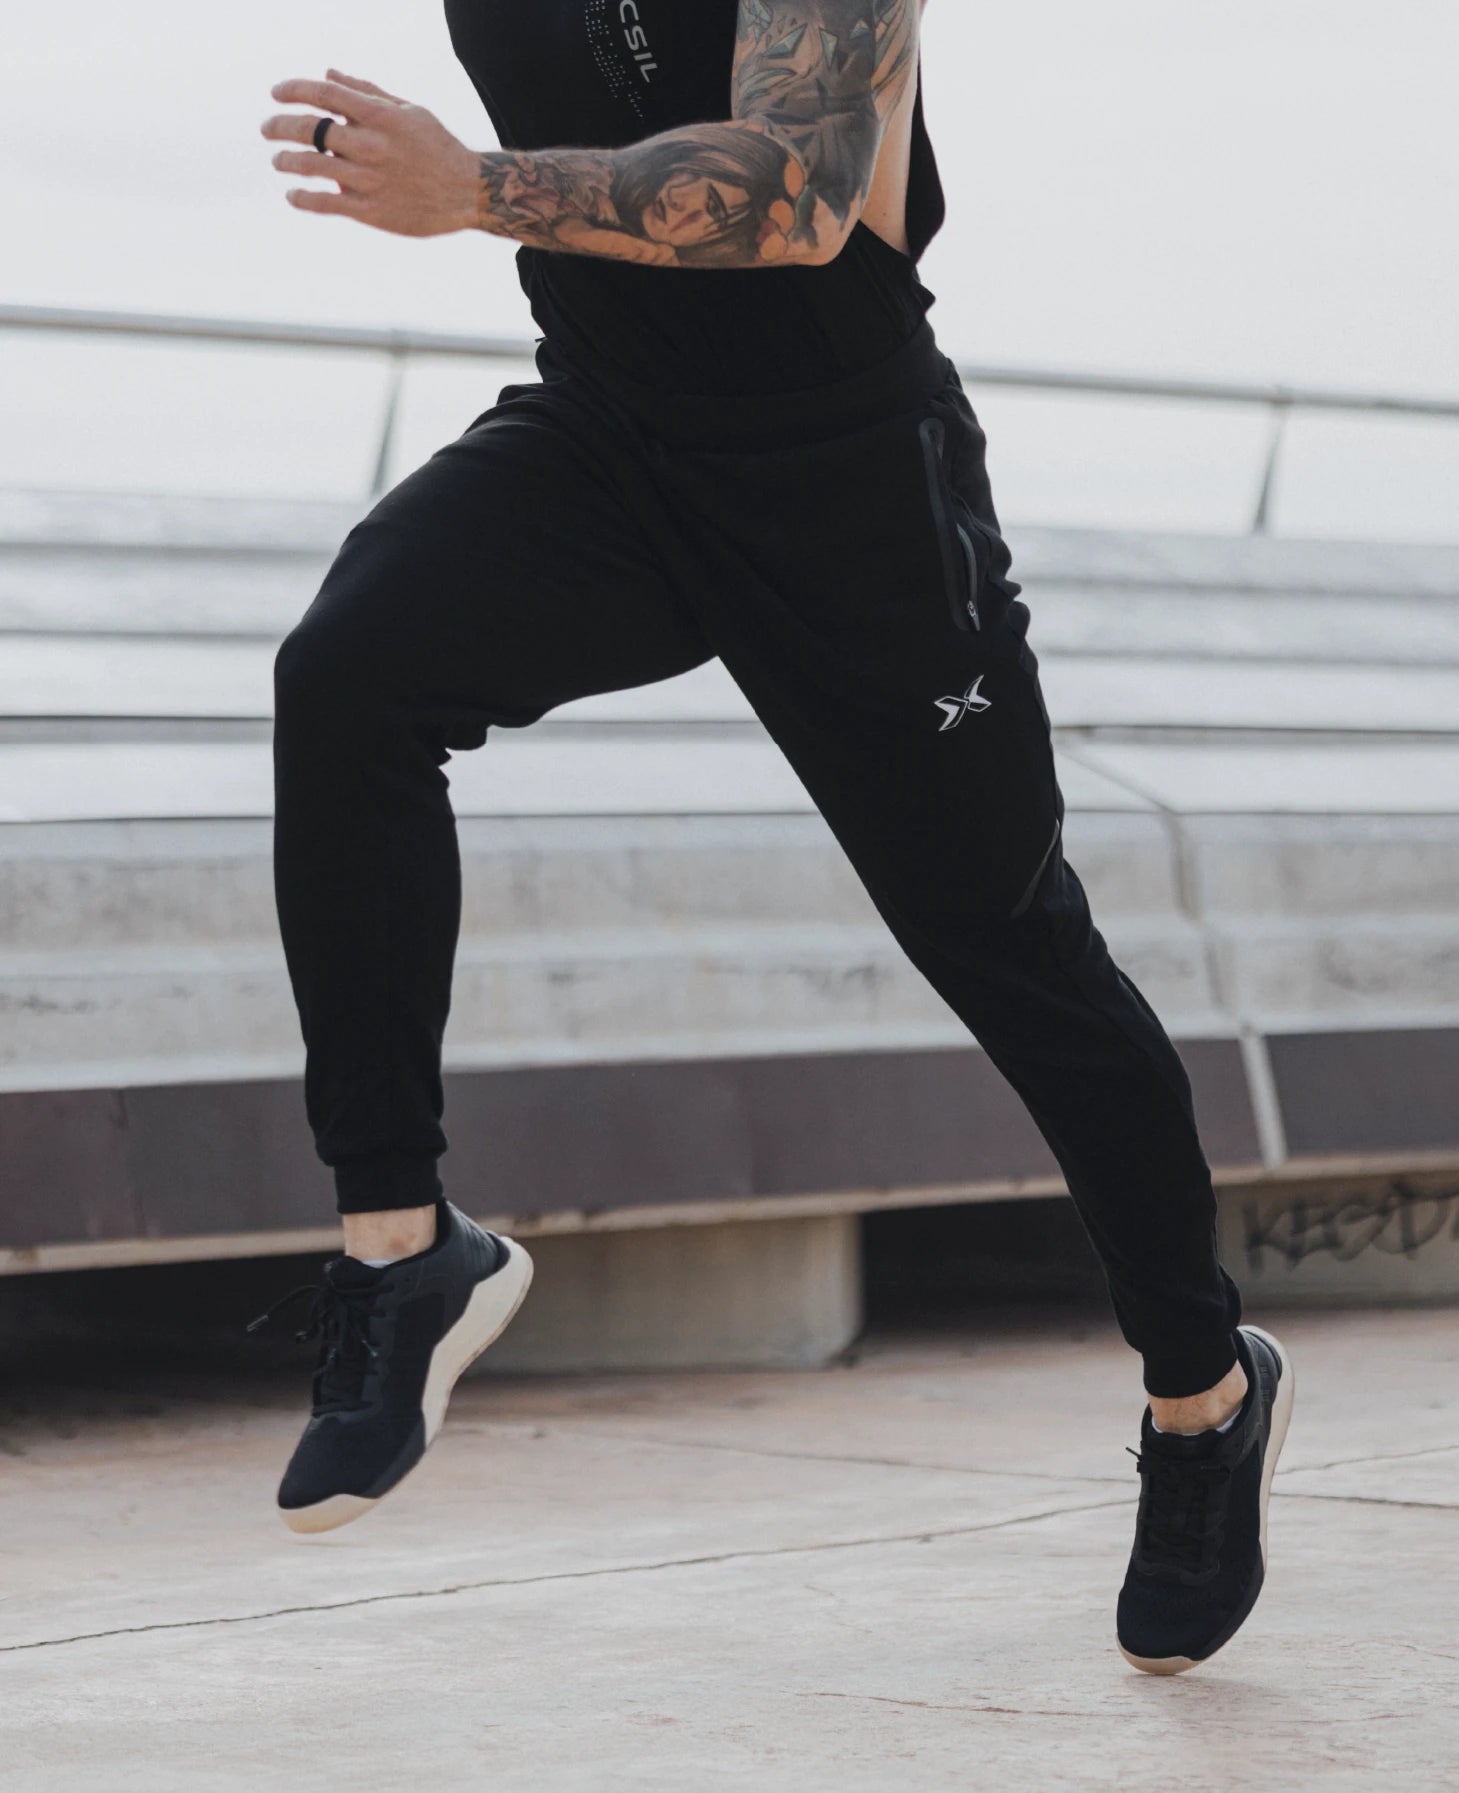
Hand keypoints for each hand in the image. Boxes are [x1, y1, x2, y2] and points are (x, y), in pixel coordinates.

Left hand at [261, 70, 478, 236]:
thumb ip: (366, 91)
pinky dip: (303, 198)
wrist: (469, 192)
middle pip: (309, 129)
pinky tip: (293, 194)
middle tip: (267, 129)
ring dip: (286, 161)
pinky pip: (326, 203)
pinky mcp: (372, 211)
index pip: (323, 94)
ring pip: (311, 166)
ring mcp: (370, 179)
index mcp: (379, 115)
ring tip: (279, 161)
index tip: (276, 93)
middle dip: (279, 126)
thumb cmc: (438, 147)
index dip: (293, 90)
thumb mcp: (408, 110)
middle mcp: (371, 145)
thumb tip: (328, 73)